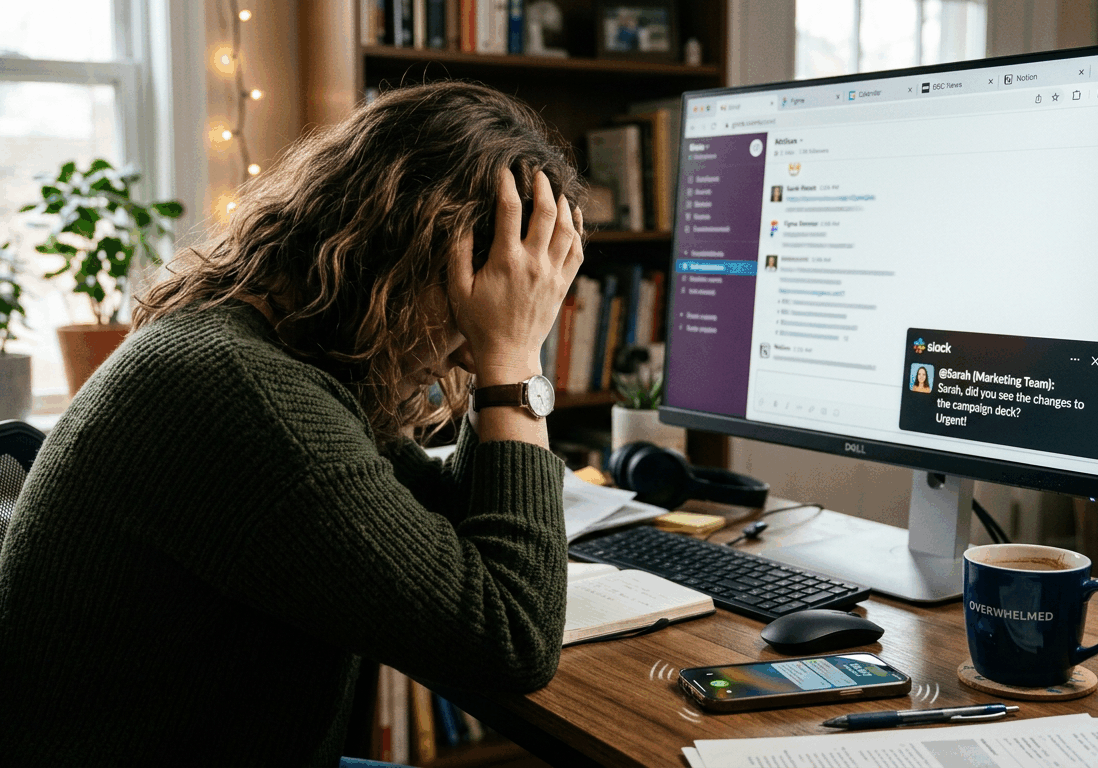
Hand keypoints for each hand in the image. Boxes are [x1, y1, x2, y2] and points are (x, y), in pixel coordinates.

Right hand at [449, 168, 582, 385]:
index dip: (506, 185)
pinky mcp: (562, 285)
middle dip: (543, 187)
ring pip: (567, 230)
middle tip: (538, 173)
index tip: (504, 171)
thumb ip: (458, 254)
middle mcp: (534, 263)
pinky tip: (573, 219)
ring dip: (563, 205)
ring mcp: (552, 274)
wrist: (508, 355)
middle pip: (546, 213)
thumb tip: (459, 222)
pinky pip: (577, 252)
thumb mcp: (458, 289)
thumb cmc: (478, 324)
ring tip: (557, 190)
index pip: (508, 210)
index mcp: (506, 260)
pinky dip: (577, 231)